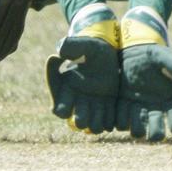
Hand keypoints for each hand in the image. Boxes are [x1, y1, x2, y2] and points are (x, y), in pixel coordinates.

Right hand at [45, 2, 119, 133]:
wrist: (109, 51)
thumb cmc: (92, 48)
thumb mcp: (84, 44)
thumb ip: (71, 46)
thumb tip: (58, 53)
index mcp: (67, 91)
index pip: (59, 110)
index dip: (63, 109)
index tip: (69, 102)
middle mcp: (79, 103)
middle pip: (78, 122)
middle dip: (82, 120)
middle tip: (87, 111)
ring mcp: (94, 106)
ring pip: (94, 126)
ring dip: (97, 122)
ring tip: (102, 108)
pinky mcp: (108, 107)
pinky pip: (108, 122)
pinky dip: (110, 120)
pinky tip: (113, 109)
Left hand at [116, 6, 171, 141]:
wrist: (130, 53)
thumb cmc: (153, 55)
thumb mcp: (164, 56)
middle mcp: (157, 112)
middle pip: (157, 134)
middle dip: (156, 132)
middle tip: (154, 121)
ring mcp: (139, 114)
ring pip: (138, 132)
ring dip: (136, 124)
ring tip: (136, 107)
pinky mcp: (123, 112)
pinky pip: (121, 123)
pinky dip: (122, 116)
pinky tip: (123, 101)